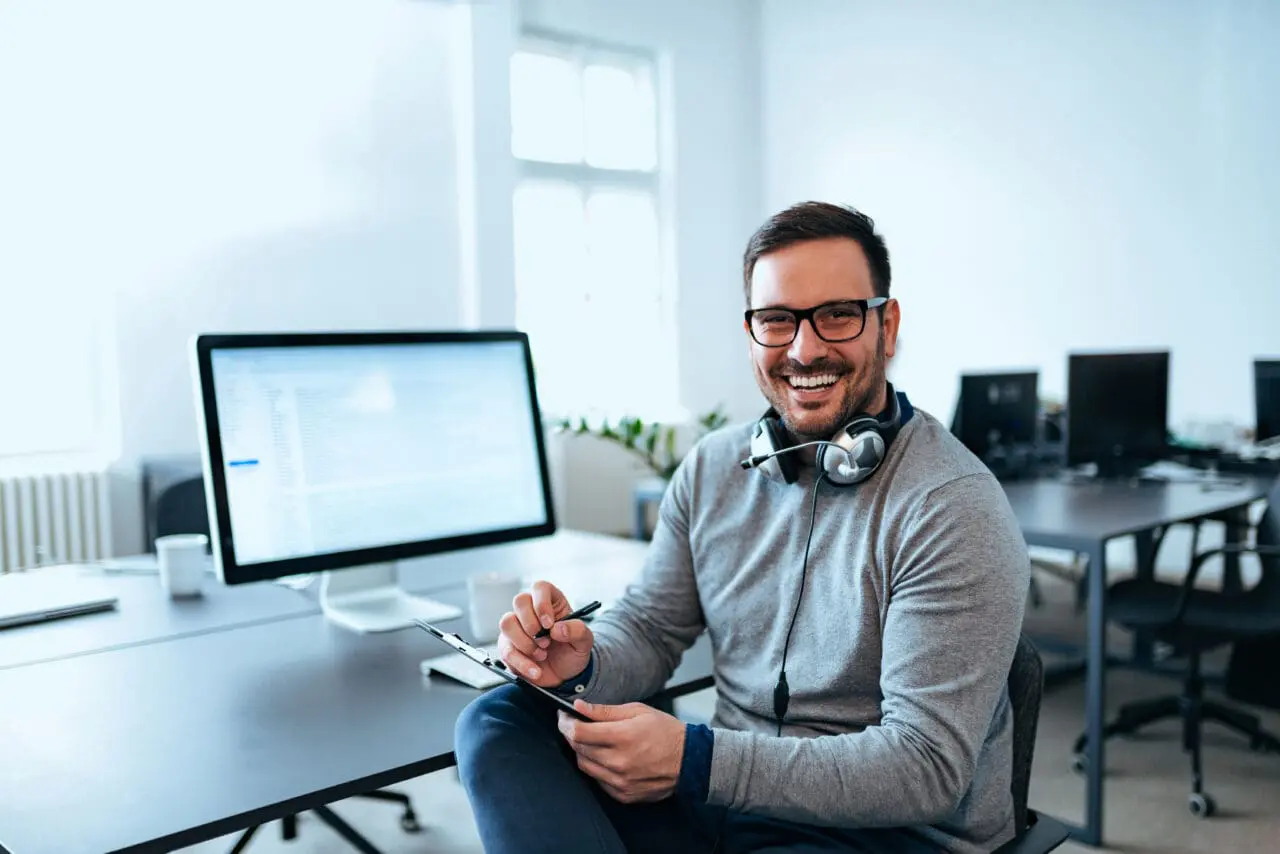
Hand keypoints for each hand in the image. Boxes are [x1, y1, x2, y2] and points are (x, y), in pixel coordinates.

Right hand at [497, 580, 592, 687]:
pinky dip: (522, 663)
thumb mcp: (584, 641)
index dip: (542, 603)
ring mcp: (516, 627)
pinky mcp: (507, 646)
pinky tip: (536, 670)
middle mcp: (531, 611)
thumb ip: (577, 631)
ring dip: (525, 643)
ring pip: (507, 622)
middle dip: (532, 624)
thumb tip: (558, 628)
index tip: (549, 624)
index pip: (540, 588)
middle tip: (546, 642)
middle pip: (519, 601)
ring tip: (542, 654)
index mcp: (551, 602)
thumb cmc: (572, 651)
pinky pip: (506, 650)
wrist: (565, 675)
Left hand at [557, 700, 685, 803]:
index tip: (563, 717)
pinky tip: (605, 757)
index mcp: (623, 737)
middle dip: (571, 735)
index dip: (566, 723)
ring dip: (581, 752)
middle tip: (574, 725)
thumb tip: (578, 707)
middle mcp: (619, 762)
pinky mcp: (623, 795)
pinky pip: (598, 780)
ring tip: (590, 740)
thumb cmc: (665, 731)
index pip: (579, 732)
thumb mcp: (637, 711)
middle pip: (578, 749)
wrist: (689, 760)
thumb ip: (604, 711)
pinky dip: (596, 768)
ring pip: (584, 766)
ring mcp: (621, 781)